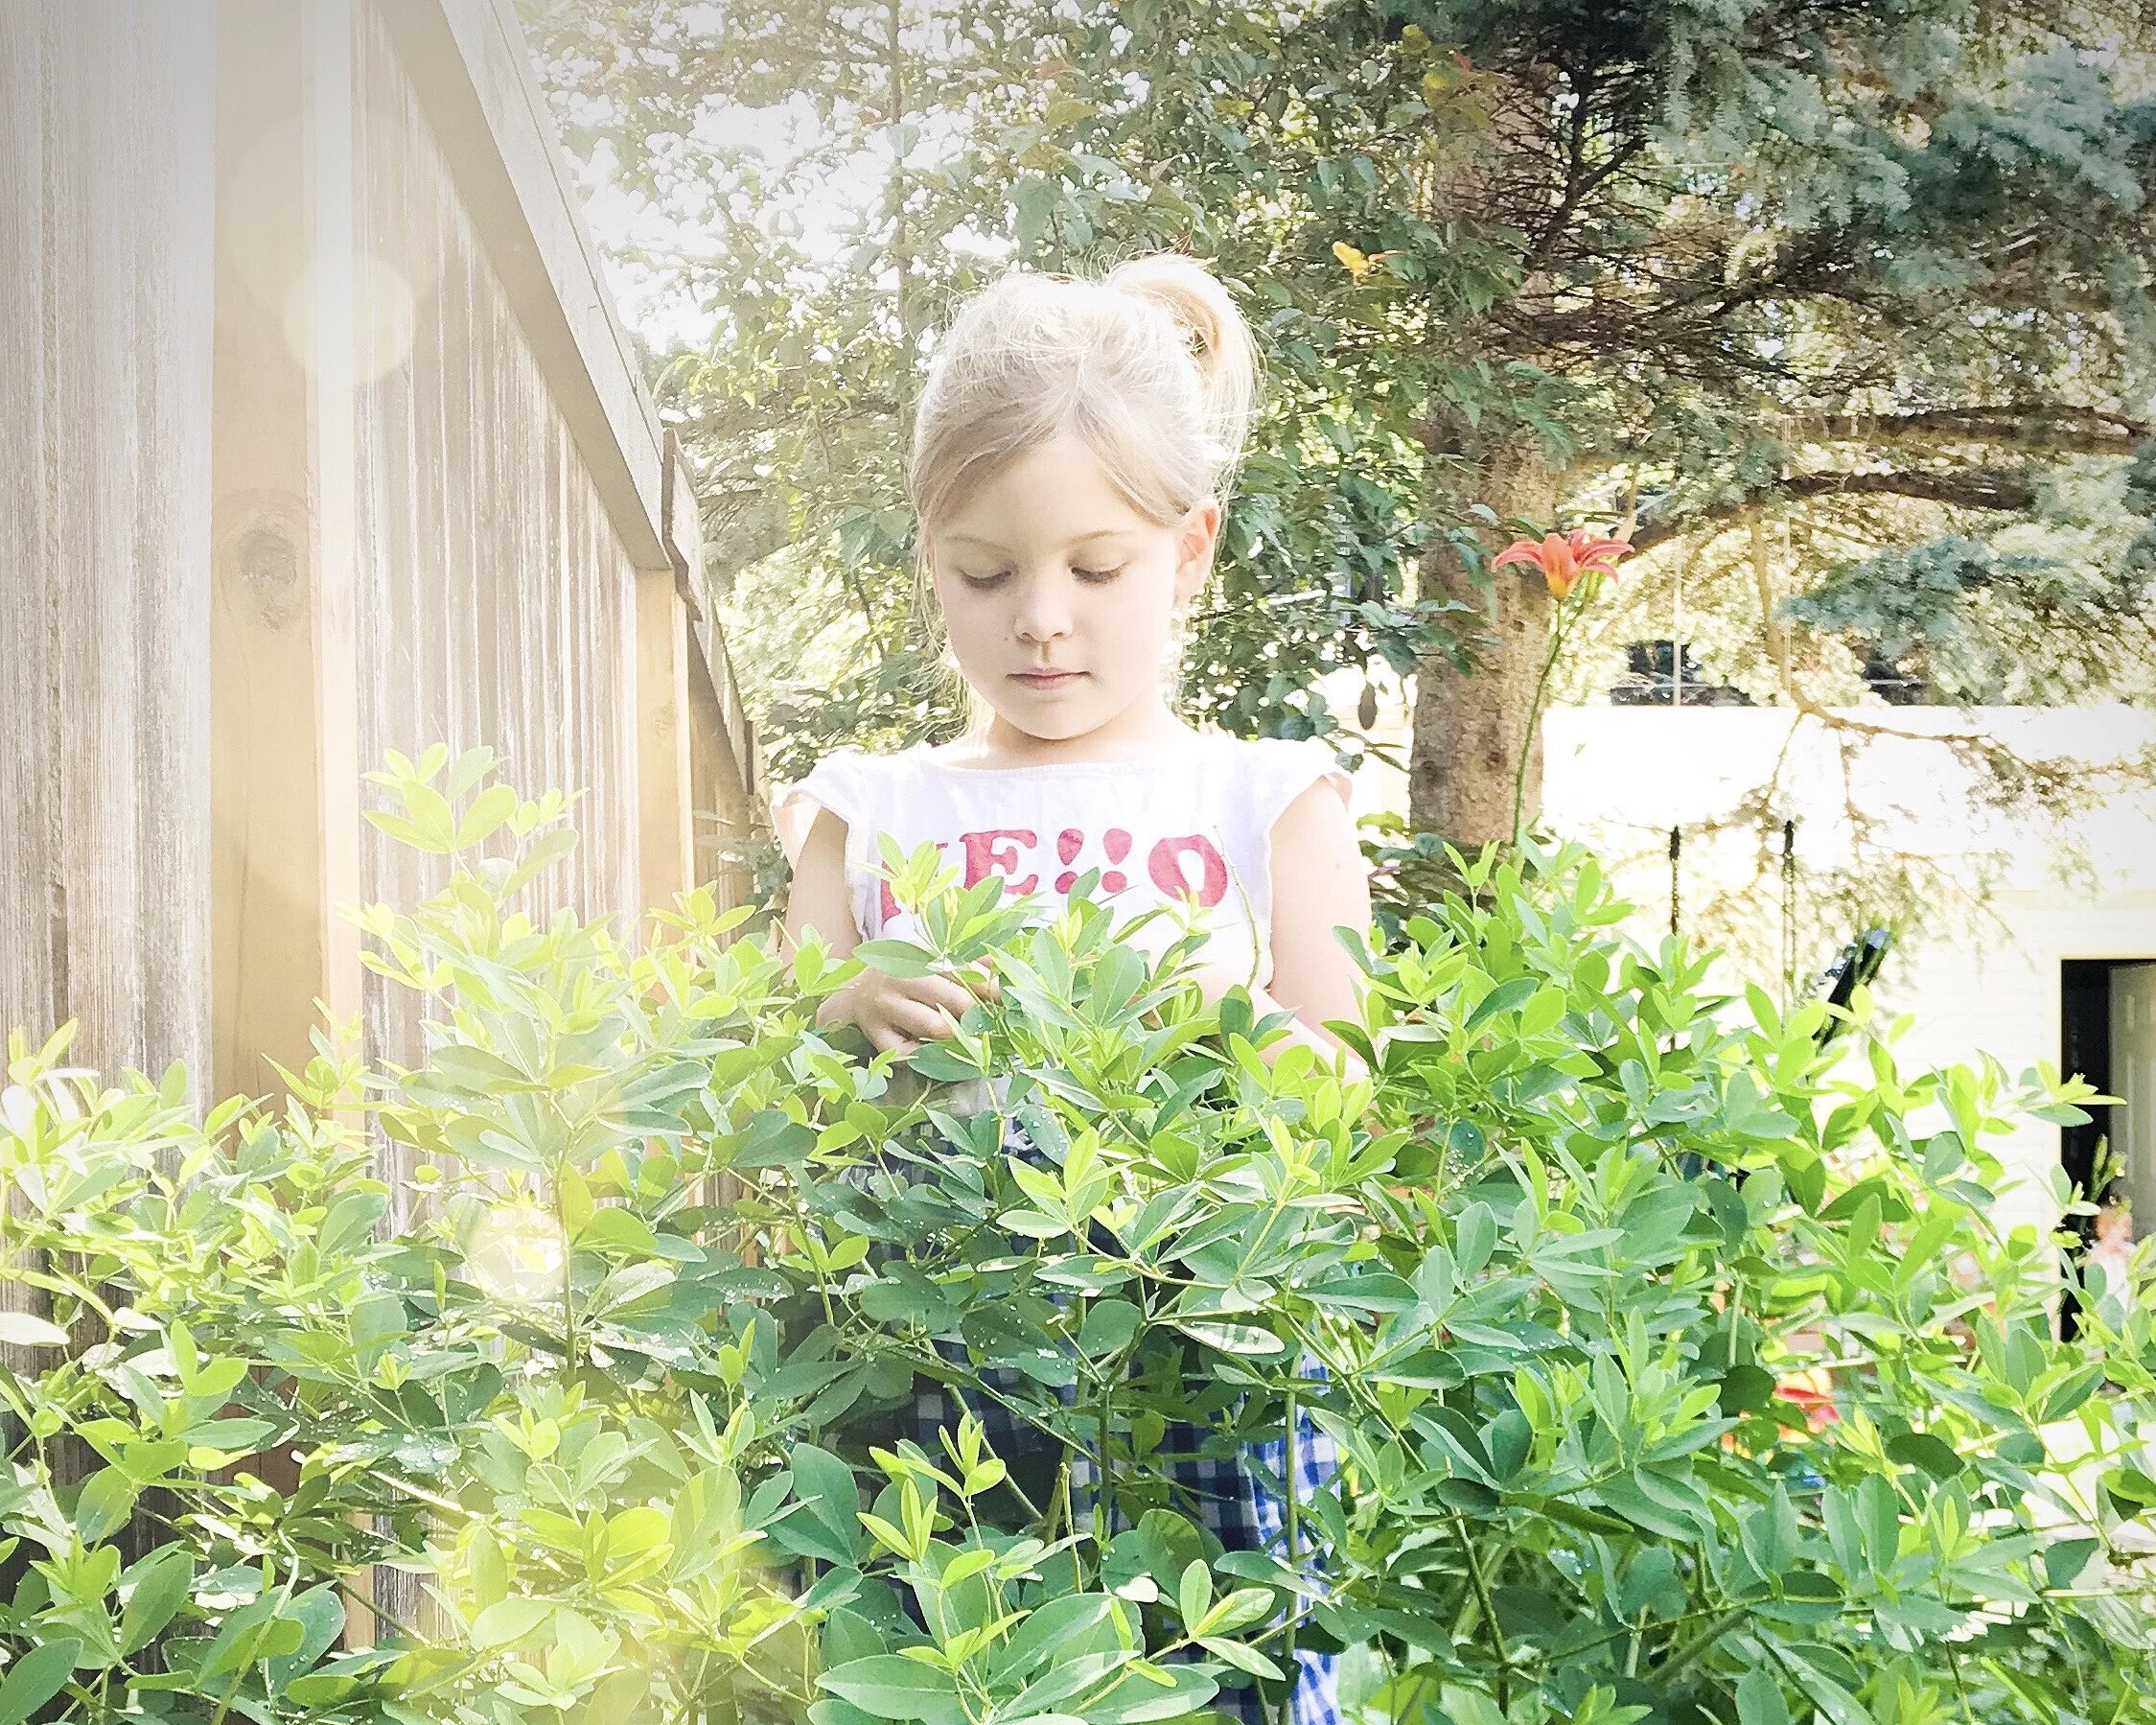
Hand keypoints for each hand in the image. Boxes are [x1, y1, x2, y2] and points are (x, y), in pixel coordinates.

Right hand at [820, 961, 997, 1055]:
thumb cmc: (907, 977)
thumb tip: (1003, 966)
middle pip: (953, 998)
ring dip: (954, 1035)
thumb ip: (968, 964)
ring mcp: (884, 1007)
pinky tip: (934, 1051)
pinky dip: (925, 1056)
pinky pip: (908, 1054)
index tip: (1006, 998)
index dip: (989, 986)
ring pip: (934, 1026)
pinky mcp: (875, 1036)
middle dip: (975, 1012)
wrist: (856, 992)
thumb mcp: (932, 961)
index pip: (962, 970)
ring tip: (963, 1036)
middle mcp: (899, 978)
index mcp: (918, 954)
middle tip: (985, 1021)